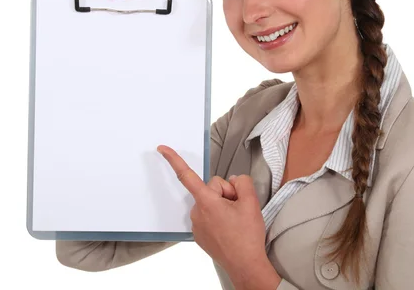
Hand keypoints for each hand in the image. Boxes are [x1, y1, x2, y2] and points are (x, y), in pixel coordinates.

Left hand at [157, 145, 281, 289]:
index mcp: (207, 202)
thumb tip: (234, 182)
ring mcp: (196, 224)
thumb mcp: (251, 202)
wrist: (245, 264)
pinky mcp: (199, 233)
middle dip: (226, 194)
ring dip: (222, 206)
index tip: (162, 149)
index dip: (174, 160)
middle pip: (211, 188)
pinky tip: (229, 228)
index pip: (187, 176)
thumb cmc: (247, 236)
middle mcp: (197, 212)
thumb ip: (241, 183)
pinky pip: (208, 214)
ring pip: (210, 202)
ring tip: (235, 222)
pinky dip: (218, 217)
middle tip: (238, 209)